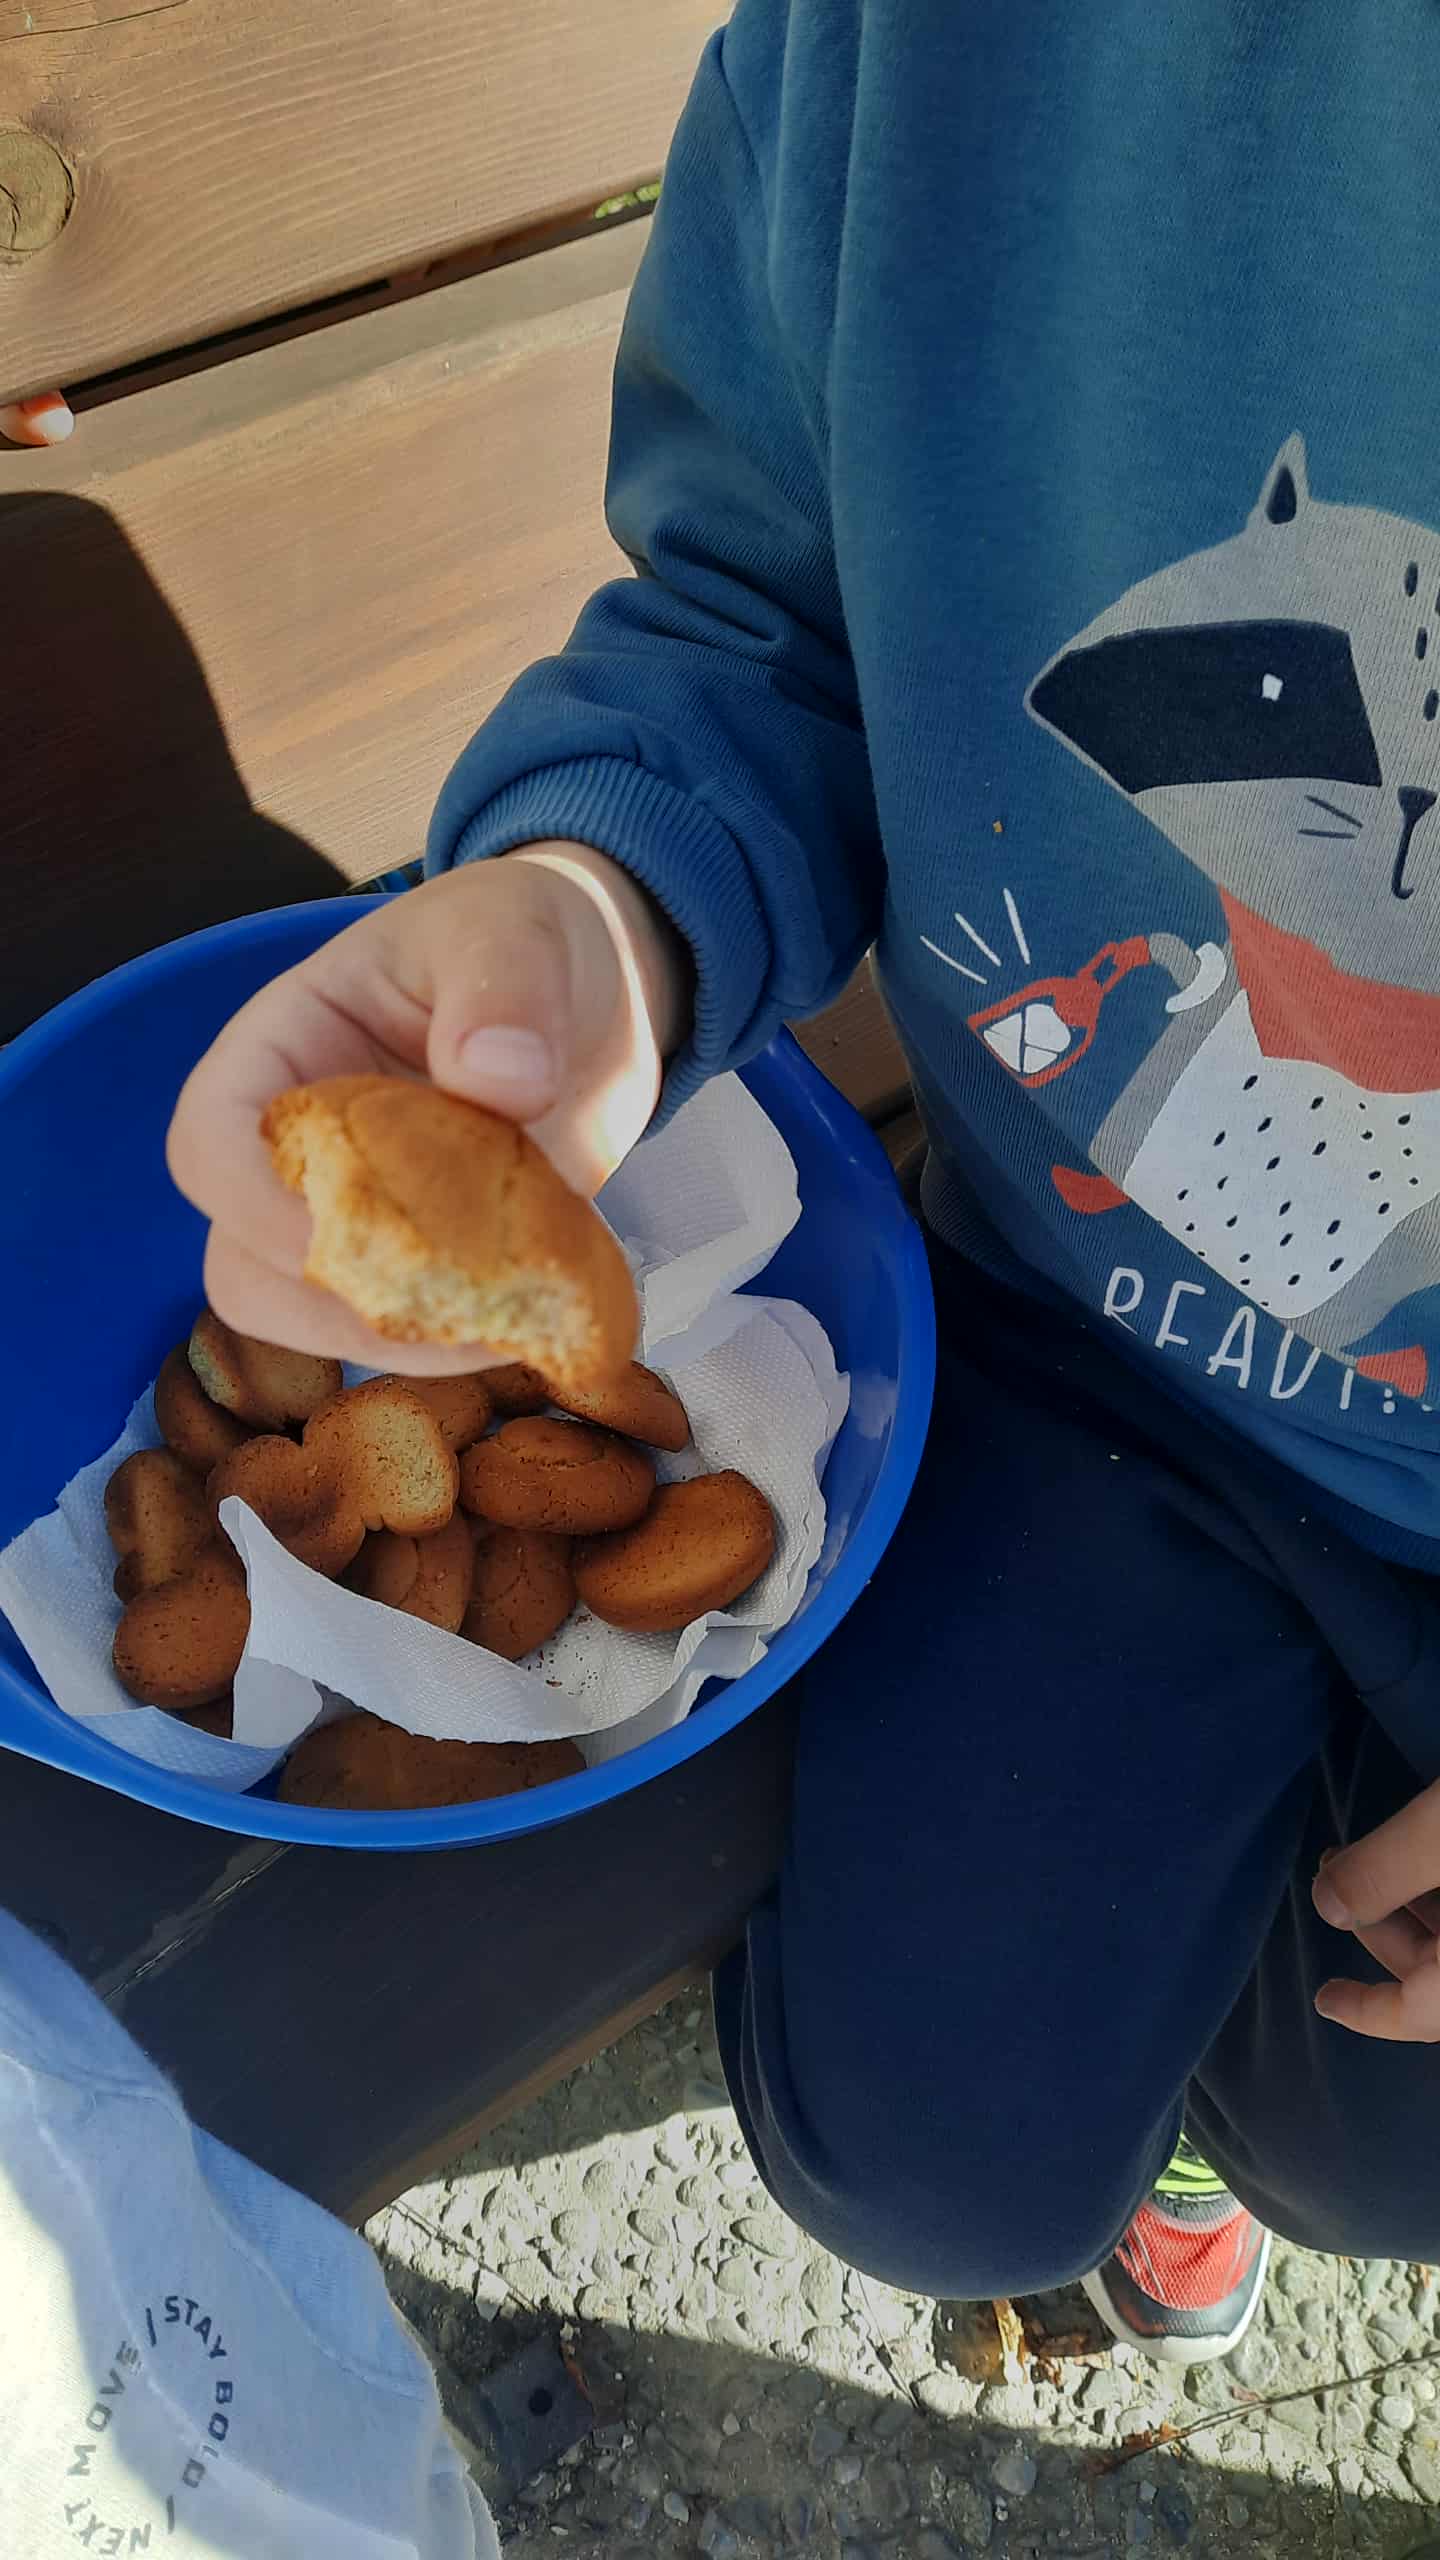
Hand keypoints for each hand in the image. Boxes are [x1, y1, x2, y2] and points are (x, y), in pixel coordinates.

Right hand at [167, 847, 688, 1373]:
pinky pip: (416, 1333)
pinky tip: (541, 1316)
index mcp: (283, 1052)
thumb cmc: (520, 935)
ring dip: (402, 1339)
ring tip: (507, 1311)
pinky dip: (469, 1342)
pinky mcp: (432, 1265)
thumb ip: (501, 992)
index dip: (254, 1203)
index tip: (340, 1228)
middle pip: (242, 1266)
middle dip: (326, 1300)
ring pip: (316, 1321)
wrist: (595, 989)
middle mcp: (300, 1150)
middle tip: (442, 1289)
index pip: (211, 1142)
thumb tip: (503, 1080)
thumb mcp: (511, 931)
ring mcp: (362, 1217)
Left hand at [1311, 1782, 1439, 2039]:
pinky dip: (1436, 1892)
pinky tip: (1417, 1857)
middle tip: (1331, 1868)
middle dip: (1377, 1924)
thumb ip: (1386, 1870)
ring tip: (1359, 1854)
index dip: (1370, 2011)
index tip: (1324, 1999)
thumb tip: (1326, 1904)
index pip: (1422, 2013)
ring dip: (1408, 1902)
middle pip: (1434, 1971)